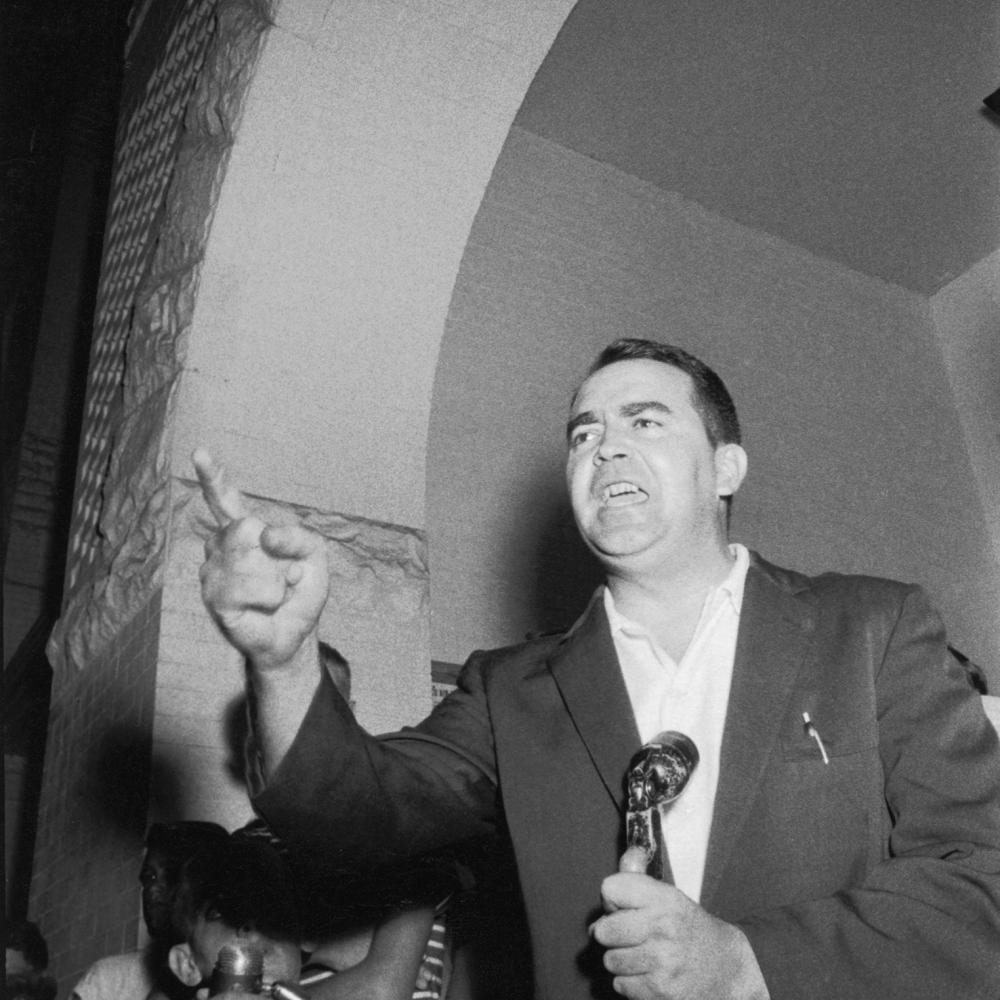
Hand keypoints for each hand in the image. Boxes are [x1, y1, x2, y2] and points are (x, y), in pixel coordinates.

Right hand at [194, 448, 328, 670]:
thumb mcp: (314, 555)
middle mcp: (221, 546)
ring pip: (247, 561)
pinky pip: (244, 589)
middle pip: (245, 528)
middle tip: (283, 575)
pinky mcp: (215, 599)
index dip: (213, 477)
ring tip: (275, 592)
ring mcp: (213, 572)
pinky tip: (266, 605)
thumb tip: (264, 534)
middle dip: (277, 554)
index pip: (224, 499)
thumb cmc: (301, 590)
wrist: (296, 633)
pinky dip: (269, 597)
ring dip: (276, 580)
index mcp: (243, 530)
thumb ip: (298, 536)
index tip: (199, 452)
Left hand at [591, 870, 768, 999]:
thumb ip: (639, 878)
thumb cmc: (690, 930)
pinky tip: (650, 975)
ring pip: (610, 961)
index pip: (610, 888)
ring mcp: (662, 963)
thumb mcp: (669, 897)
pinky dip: (631, 983)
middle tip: (630, 936)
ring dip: (621, 961)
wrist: (727, 970)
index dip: (612, 899)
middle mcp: (663, 928)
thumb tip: (623, 861)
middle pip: (603, 930)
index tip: (623, 907)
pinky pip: (621, 985)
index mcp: (665, 899)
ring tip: (642, 956)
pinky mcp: (661, 992)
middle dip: (611, 934)